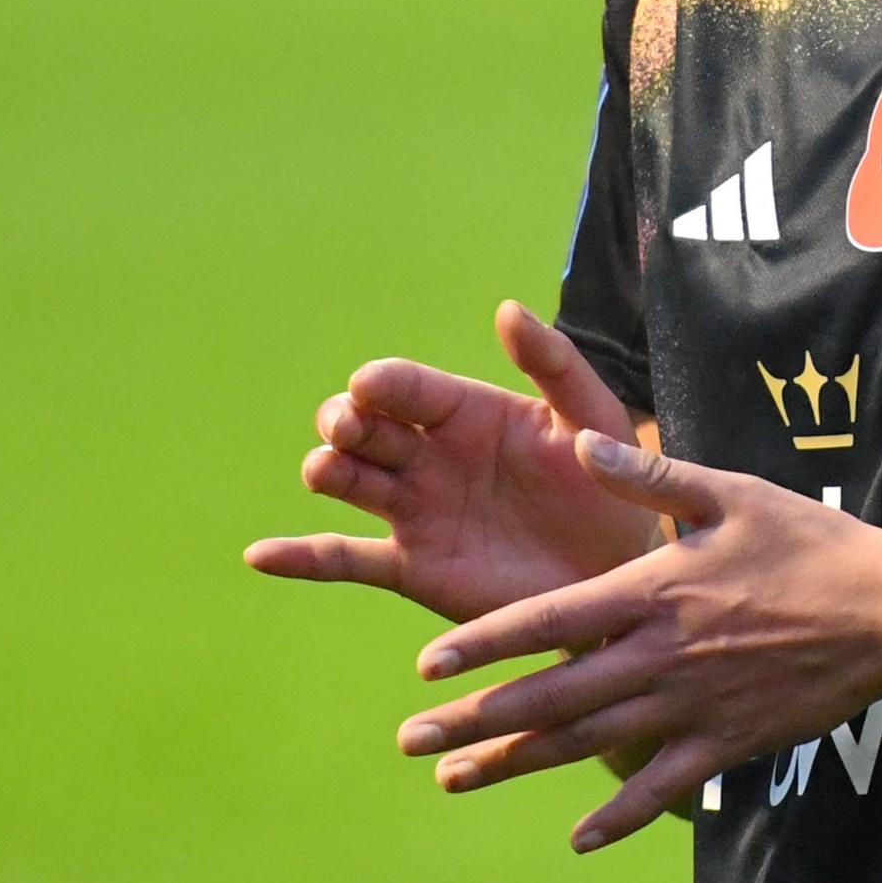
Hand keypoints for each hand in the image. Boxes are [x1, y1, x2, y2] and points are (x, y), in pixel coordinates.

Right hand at [245, 303, 665, 624]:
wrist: (619, 575)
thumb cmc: (610, 486)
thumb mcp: (592, 418)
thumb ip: (554, 363)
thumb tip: (507, 307)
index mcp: (465, 412)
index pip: (407, 388)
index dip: (382, 384)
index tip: (371, 386)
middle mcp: (429, 456)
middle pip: (363, 427)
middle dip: (346, 420)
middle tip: (351, 426)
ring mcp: (415, 510)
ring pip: (349, 481)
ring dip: (328, 470)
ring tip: (329, 471)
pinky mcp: (413, 567)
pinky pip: (346, 559)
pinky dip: (300, 558)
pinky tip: (262, 555)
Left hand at [400, 433, 881, 850]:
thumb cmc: (809, 541)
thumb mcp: (728, 492)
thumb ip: (646, 474)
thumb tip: (575, 443)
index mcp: (652, 591)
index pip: (548, 623)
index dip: (483, 646)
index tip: (426, 666)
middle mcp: (658, 656)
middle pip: (550, 696)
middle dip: (474, 720)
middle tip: (411, 739)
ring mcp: (691, 706)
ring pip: (588, 744)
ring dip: (518, 766)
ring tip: (455, 781)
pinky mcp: (728, 743)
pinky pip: (662, 786)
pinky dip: (619, 815)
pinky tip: (578, 837)